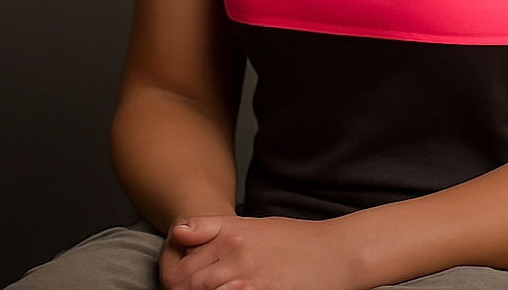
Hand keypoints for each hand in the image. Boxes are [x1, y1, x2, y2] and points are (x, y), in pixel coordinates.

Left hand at [158, 213, 359, 289]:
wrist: (338, 253)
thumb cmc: (296, 241)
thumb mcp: (252, 224)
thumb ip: (212, 227)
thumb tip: (178, 231)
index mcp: (230, 235)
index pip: (175, 269)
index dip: (170, 280)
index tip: (179, 284)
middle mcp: (236, 257)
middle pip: (184, 287)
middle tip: (203, 288)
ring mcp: (249, 283)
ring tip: (222, 289)